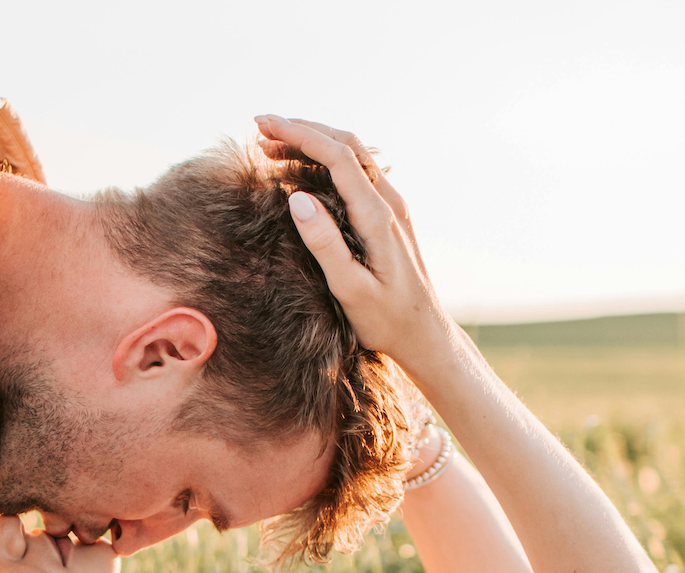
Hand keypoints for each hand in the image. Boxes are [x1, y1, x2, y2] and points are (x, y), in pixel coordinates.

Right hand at [254, 115, 455, 373]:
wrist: (423, 334)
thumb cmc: (385, 320)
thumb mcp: (349, 289)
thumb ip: (325, 243)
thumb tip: (295, 197)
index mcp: (377, 216)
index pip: (336, 156)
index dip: (298, 135)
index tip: (262, 126)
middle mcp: (388, 202)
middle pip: (345, 145)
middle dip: (302, 130)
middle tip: (260, 129)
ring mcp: (391, 206)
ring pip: (352, 156)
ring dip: (313, 144)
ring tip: (272, 147)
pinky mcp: (388, 216)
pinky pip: (356, 174)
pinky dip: (325, 162)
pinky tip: (303, 172)